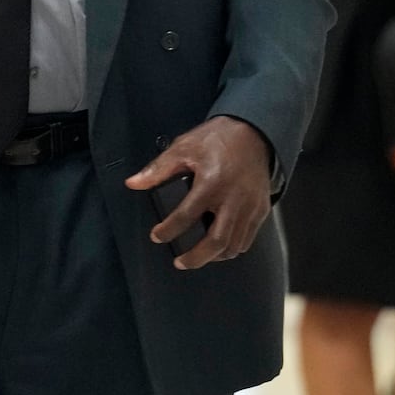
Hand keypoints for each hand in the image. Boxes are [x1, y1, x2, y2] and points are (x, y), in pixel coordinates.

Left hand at [123, 117, 273, 269]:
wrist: (253, 132)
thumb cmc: (218, 139)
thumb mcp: (183, 148)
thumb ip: (158, 169)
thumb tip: (133, 183)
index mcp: (212, 182)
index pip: (186, 216)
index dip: (168, 231)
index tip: (157, 236)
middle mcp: (234, 198)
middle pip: (216, 242)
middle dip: (195, 258)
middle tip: (179, 262)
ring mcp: (250, 206)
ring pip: (234, 245)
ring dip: (214, 257)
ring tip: (197, 256)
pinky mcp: (261, 209)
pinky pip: (247, 239)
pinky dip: (232, 248)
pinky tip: (218, 246)